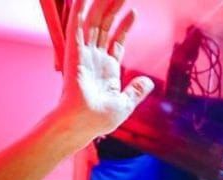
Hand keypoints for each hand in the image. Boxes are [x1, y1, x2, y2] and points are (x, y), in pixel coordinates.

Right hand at [55, 0, 153, 139]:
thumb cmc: (98, 120)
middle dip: (113, 8)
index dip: (124, 26)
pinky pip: (76, 26)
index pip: (115, 41)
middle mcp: (94, 58)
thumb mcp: (125, 105)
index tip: (133, 11)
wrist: (81, 124)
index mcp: (107, 69)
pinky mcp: (74, 52)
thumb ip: (136, 91)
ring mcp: (84, 53)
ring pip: (93, 21)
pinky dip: (79, 10)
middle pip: (104, 26)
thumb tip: (148, 82)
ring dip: (101, 4)